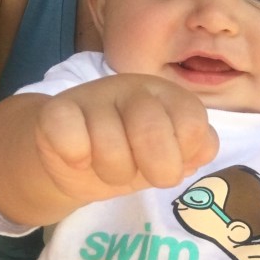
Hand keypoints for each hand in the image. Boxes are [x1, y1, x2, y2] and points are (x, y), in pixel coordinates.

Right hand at [34, 73, 218, 203]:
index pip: (193, 126)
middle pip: (152, 133)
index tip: (168, 163)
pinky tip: (78, 158)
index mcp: (169, 96)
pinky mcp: (57, 110)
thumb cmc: (131, 155)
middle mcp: (134, 87)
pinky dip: (76, 159)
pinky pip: (71, 140)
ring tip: (105, 166)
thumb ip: (197, 148)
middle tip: (137, 171)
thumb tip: (203, 147)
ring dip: (111, 172)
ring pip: (110, 147)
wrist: (75, 160)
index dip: (182, 157)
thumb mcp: (170, 155)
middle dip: (148, 170)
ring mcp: (94, 94)